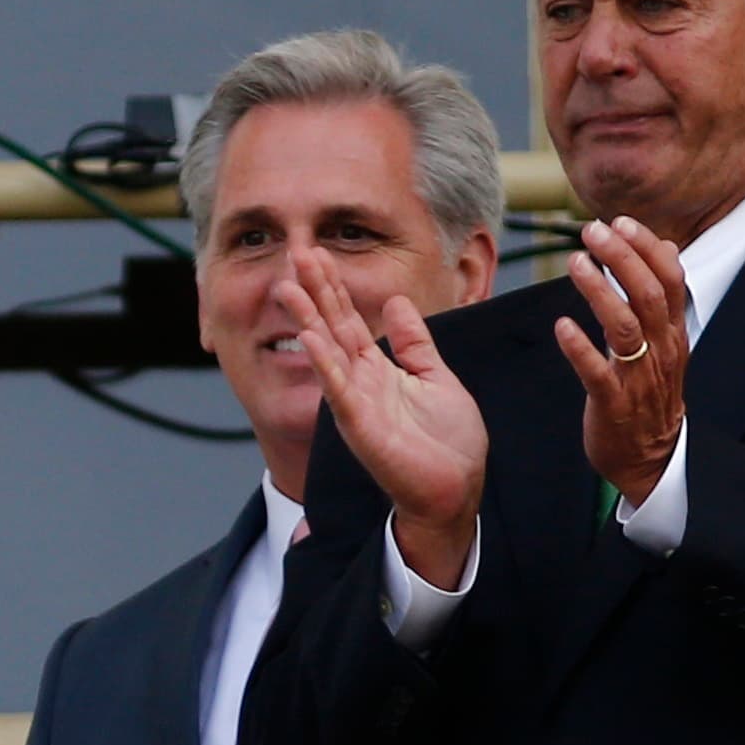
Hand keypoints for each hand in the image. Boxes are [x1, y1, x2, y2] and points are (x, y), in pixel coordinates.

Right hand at [275, 244, 489, 584]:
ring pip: (328, 352)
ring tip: (289, 286)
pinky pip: (340, 389)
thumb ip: (414, 343)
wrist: (454, 490)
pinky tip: (312, 336)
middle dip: (315, 291)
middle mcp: (360, 383)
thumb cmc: (447, 443)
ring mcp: (357, 403)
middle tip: (296, 254)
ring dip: (308, 318)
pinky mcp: (361, 426)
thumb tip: (397, 302)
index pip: (349, 320)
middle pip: (333, 327)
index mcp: (377, 370)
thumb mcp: (435, 377)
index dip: (334, 287)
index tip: (318, 254)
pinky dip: (326, 362)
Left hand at [554, 216, 687, 507]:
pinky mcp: (613, 404)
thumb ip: (661, 297)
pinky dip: (580, 347)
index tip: (621, 221)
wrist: (652, 458)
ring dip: (600, 291)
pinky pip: (598, 372)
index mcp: (674, 333)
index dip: (646, 248)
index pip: (670, 280)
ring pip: (625, 327)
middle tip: (593, 230)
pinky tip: (561, 325)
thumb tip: (664, 246)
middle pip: (649, 295)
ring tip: (577, 262)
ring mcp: (638, 377)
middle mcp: (662, 351)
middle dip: (623, 258)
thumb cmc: (651, 393)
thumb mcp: (666, 342)